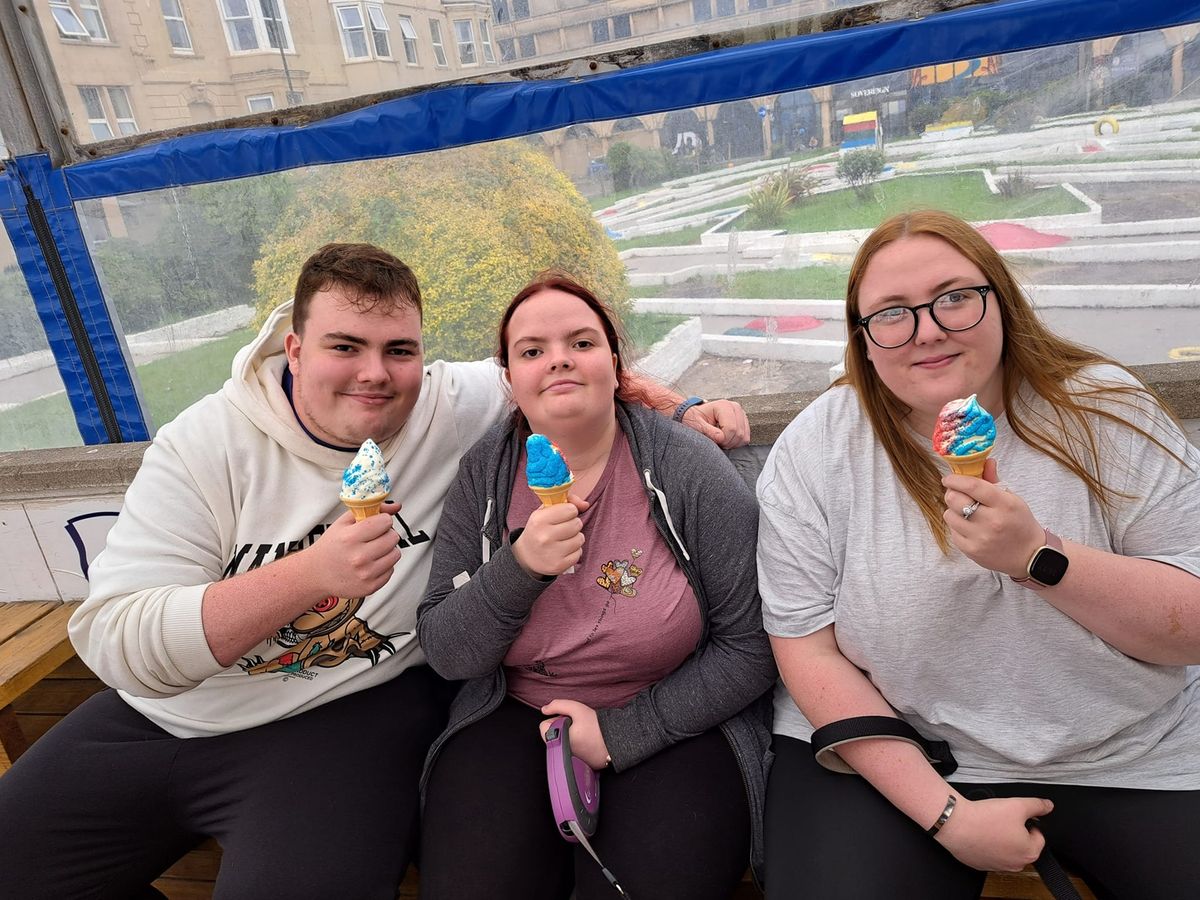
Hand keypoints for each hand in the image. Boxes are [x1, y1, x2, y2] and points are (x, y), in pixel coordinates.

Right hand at [304, 500, 402, 598]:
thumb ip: (370, 510)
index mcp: (350, 538)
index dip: (382, 520)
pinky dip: (383, 565)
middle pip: (393, 537)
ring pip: (396, 554)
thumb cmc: (331, 546)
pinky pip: (391, 570)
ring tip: (372, 551)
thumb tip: (396, 506)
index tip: (376, 523)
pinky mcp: (371, 586)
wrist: (317, 573)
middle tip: (373, 538)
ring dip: (387, 550)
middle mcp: (358, 557)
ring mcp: (365, 574)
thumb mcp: (344, 523)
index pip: (385, 522)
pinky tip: (370, 564)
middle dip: (386, 534)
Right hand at [512, 494, 588, 576]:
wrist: (526, 556)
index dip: (569, 511)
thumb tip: (585, 504)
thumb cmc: (539, 529)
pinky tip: (563, 550)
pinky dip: (574, 551)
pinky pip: (579, 553)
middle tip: (562, 528)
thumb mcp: (545, 511)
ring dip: (575, 538)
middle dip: (573, 524)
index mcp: (539, 520)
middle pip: (577, 524)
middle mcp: (544, 537)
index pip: (571, 509)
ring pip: (580, 538)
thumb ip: (566, 501)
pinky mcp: (559, 566)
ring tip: (563, 539)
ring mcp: (552, 553)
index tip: (562, 516)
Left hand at [538, 699, 609, 769]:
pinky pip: (570, 752)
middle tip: (576, 725)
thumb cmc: (596, 725)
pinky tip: (586, 741)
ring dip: (568, 736)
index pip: (543, 727)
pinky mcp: (578, 765)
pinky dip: (575, 746)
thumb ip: (558, 705)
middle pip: (552, 735)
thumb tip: (544, 710)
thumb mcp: (577, 708)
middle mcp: (562, 752)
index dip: (556, 718)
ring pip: (560, 743)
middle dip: (561, 728)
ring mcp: (569, 760)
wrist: (616, 740)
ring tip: (582, 733)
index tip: (569, 719)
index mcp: (559, 739)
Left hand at [683, 399, 749, 447]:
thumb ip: (709, 432)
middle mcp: (735, 408)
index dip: (723, 440)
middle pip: (739, 433)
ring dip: (732, 443)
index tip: (713, 440)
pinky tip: (726, 439)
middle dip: (727, 442)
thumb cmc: (696, 419)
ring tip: (720, 440)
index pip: (731, 429)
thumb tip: (721, 438)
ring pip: (744, 437)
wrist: (697, 416)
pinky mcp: (744, 422)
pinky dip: (736, 443)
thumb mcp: (697, 425)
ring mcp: (741, 414)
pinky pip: (745, 438)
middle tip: (716, 441)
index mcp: (724, 406)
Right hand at [935, 794, 1052, 871]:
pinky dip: (987, 844)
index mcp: (1029, 852)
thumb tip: (1048, 806)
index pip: (1038, 836)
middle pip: (1022, 844)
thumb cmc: (986, 818)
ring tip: (989, 825)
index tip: (1014, 816)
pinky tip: (980, 833)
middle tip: (1002, 819)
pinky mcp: (981, 865)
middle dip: (1015, 832)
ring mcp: (998, 867)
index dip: (1027, 822)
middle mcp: (1016, 864)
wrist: (956, 826)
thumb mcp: (1017, 805)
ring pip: (1006, 850)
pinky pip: (990, 853)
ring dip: (1002, 839)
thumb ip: (1037, 805)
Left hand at [942, 460, 1043, 577]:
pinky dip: (957, 526)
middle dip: (952, 493)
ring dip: (954, 510)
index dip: (955, 479)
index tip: (948, 478)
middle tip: (956, 493)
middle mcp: (992, 522)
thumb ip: (994, 481)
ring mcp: (980, 538)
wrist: (1029, 556)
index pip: (972, 485)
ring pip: (949, 515)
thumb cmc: (1019, 523)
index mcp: (1005, 505)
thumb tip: (986, 461)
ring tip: (966, 512)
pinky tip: (969, 527)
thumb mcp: (1013, 499)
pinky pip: (952, 532)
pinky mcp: (971, 550)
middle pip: (955, 499)